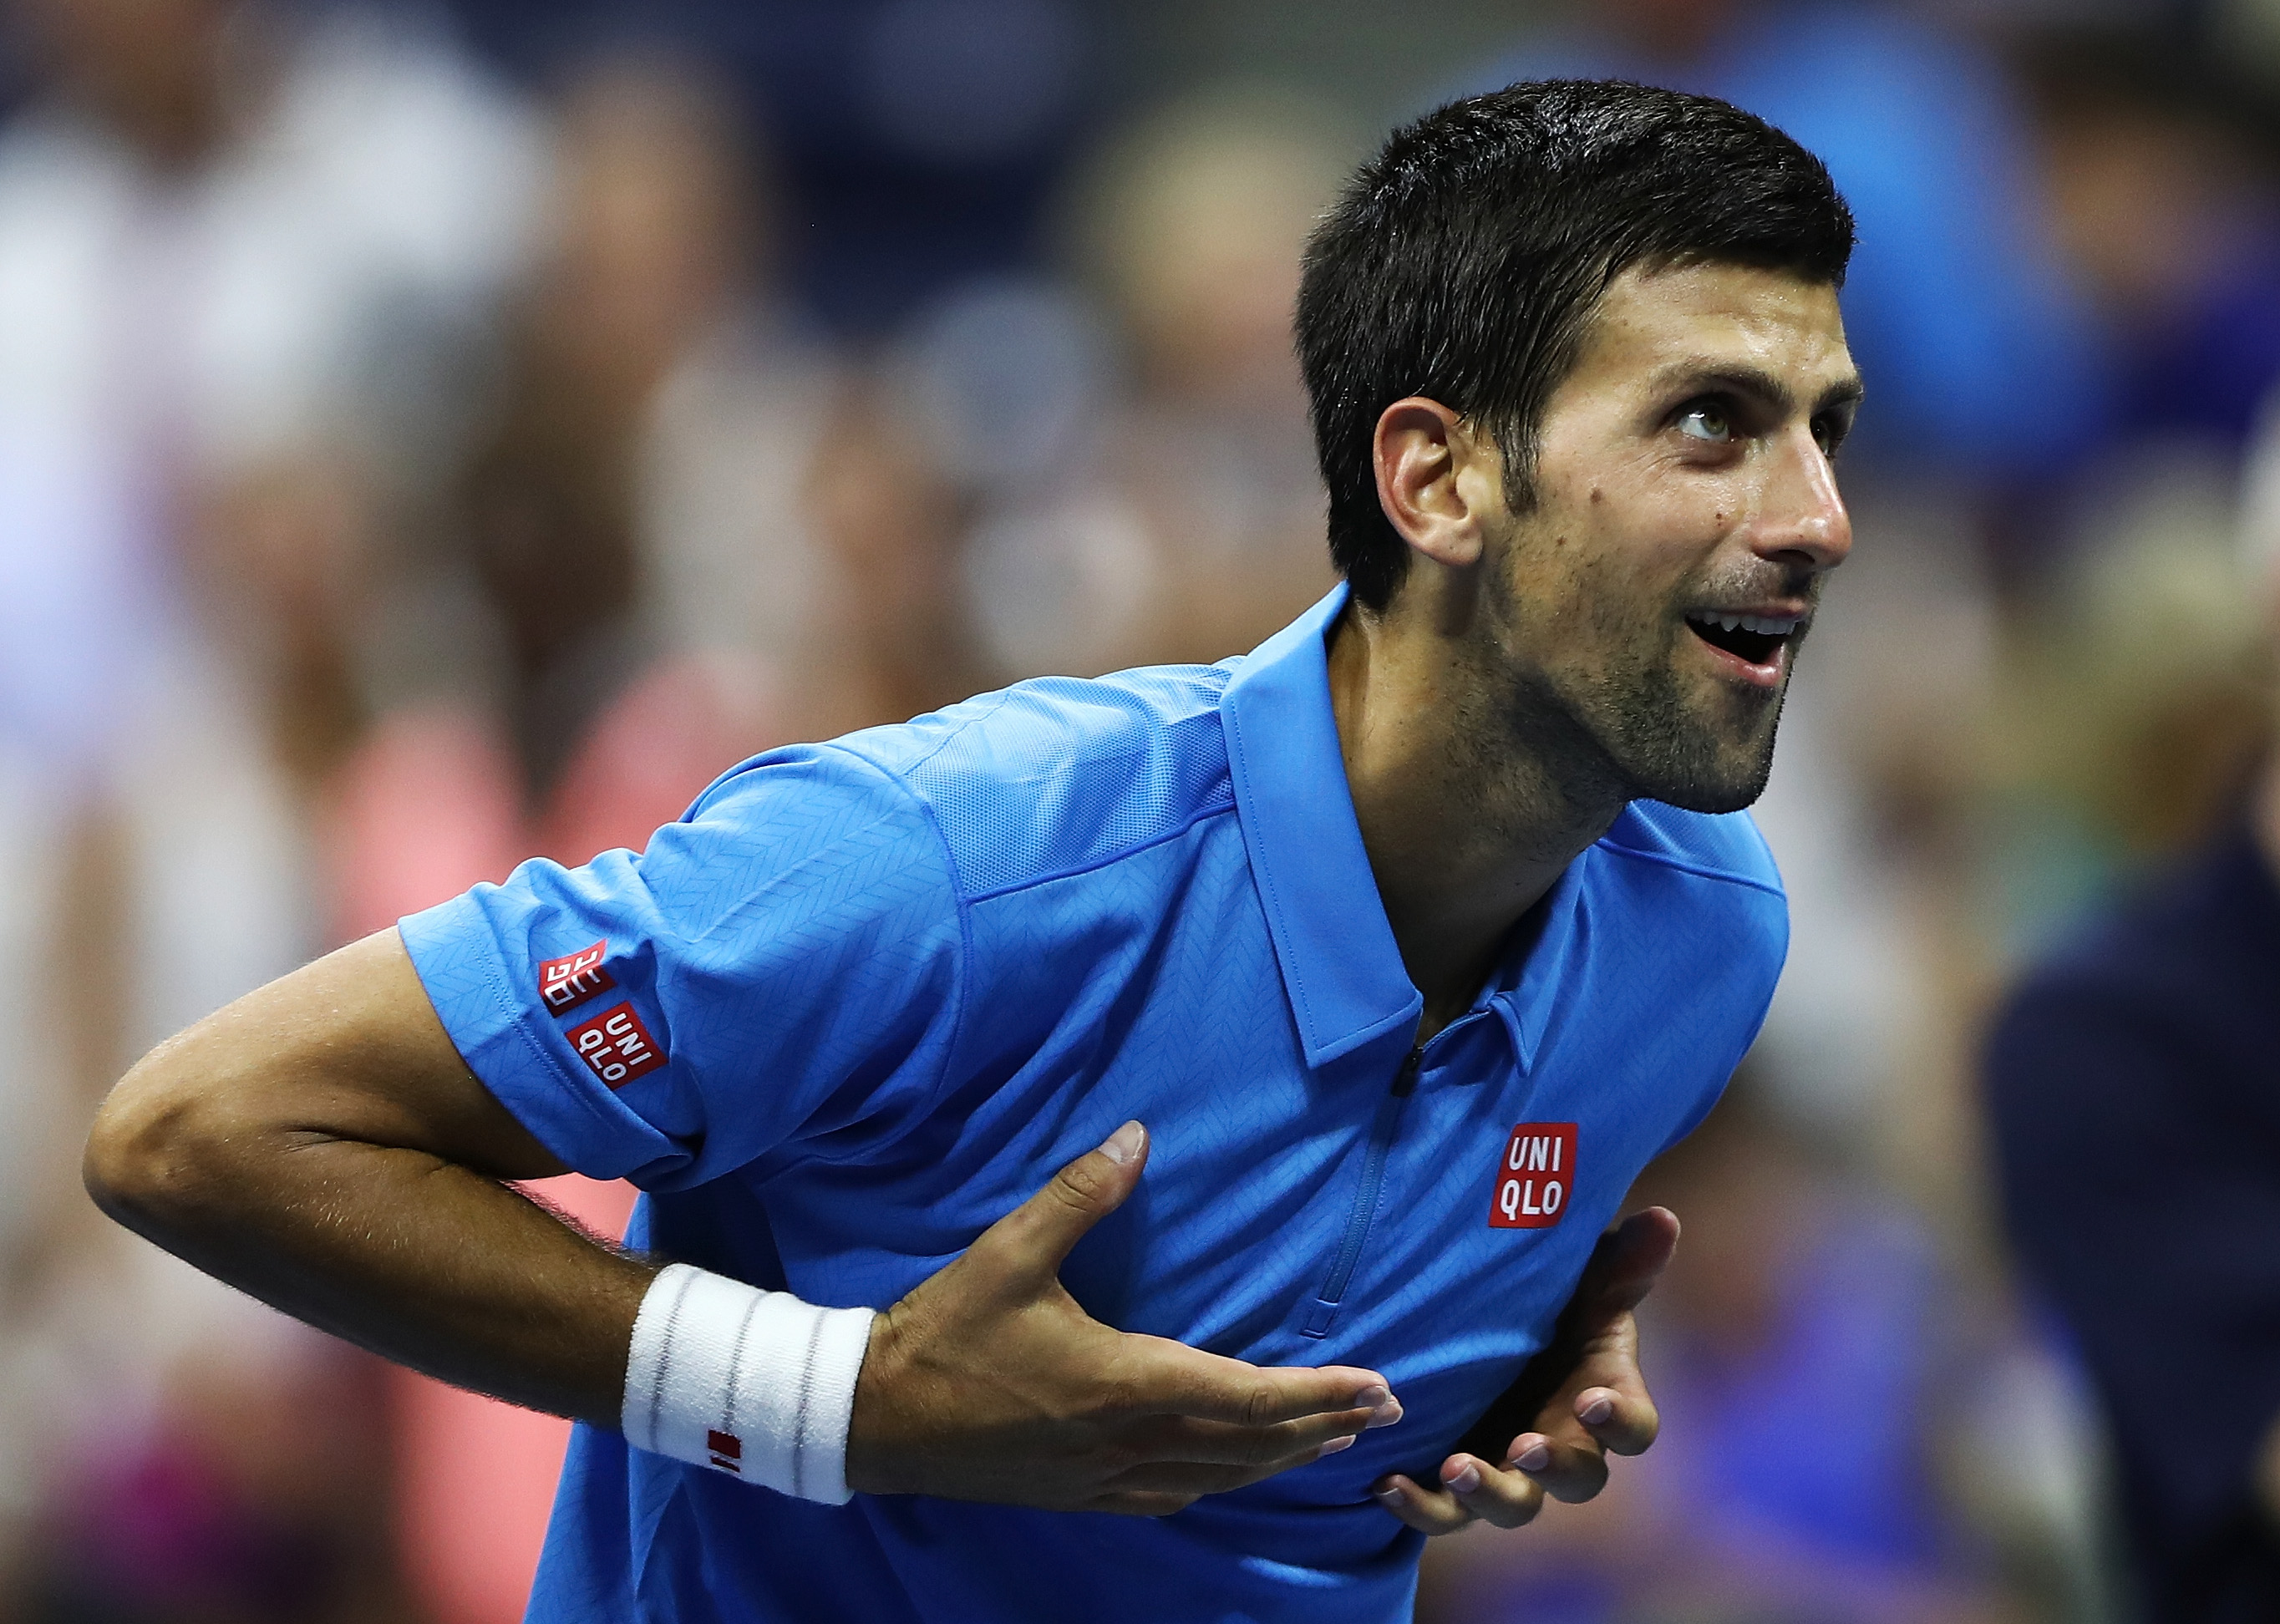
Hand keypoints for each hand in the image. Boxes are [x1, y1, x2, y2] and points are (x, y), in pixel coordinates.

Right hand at [845, 1121, 1402, 1514]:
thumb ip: (1077, 1196)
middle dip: (1321, 1427)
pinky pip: (1172, 1498)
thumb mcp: (1008, 1254)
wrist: (875, 1418)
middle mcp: (1127, 1442)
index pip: (1243, 1395)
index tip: (1374, 1385)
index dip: (1317, 1393)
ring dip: (1281, 1459)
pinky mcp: (1080, 1495)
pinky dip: (1220, 1483)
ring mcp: (1104, 1478)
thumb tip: (1136, 1138)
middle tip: (1382, 1414)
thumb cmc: (946, 1333)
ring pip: (1218, 1478)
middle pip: (1248, 1445)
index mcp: (1122, 1383)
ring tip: (1331, 1441)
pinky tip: (1231, 1474)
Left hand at [1371, 1206, 1676, 1533]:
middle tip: (1526, 1445)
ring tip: (1454, 1468)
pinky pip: (1445, 1511)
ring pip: (1513, 1505)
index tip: (1593, 1401)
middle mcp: (1564, 1443)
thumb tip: (1662, 1219)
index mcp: (1602, 1397)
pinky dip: (1419, 1507)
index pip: (1634, 1427)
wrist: (1484, 1316)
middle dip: (1555, 1468)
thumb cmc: (1549, 1298)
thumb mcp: (1582, 1277)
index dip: (1620, 1421)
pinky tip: (1386, 1485)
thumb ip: (1619, 1258)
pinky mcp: (1458, 1476)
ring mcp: (1511, 1466)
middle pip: (1577, 1480)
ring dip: (1487, 1494)